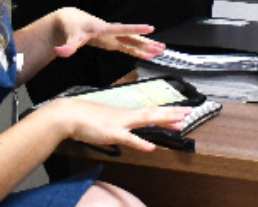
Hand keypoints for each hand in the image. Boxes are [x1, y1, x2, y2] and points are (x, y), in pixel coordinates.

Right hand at [50, 98, 191, 152]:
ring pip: (146, 120)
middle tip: (189, 112)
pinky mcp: (111, 132)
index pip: (150, 111)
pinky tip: (151, 146)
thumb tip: (123, 137)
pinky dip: (140, 142)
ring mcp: (120, 123)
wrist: (69, 114)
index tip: (181, 112)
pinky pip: (128, 138)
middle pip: (153, 113)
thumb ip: (117, 130)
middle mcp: (126, 115)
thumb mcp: (105, 123)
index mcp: (125, 114)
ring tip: (179, 121)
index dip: (166, 112)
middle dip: (172, 113)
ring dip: (163, 120)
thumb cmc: (84, 118)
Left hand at [53, 8, 165, 60]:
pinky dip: (138, 50)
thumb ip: (67, 47)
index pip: (122, 29)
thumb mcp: (69, 37)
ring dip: (146, 46)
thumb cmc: (71, 27)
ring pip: (133, 42)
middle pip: (132, 38)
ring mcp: (113, 37)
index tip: (149, 28)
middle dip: (147, 42)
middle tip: (161, 48)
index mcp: (104, 29)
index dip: (136, 29)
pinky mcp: (112, 41)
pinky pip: (128, 46)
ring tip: (161, 50)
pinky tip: (147, 54)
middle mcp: (111, 32)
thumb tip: (60, 53)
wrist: (71, 20)